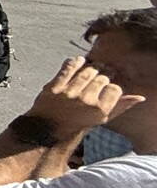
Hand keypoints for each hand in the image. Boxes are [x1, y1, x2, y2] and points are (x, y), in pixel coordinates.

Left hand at [24, 57, 143, 140]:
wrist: (48, 127)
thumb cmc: (77, 122)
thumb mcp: (100, 119)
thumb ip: (119, 107)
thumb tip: (139, 97)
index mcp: (99, 110)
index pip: (115, 89)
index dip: (113, 85)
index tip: (110, 83)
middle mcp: (85, 101)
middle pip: (102, 79)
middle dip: (105, 73)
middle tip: (105, 70)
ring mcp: (69, 93)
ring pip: (87, 72)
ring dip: (93, 66)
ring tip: (96, 65)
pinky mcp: (54, 87)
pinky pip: (68, 69)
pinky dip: (75, 62)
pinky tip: (80, 60)